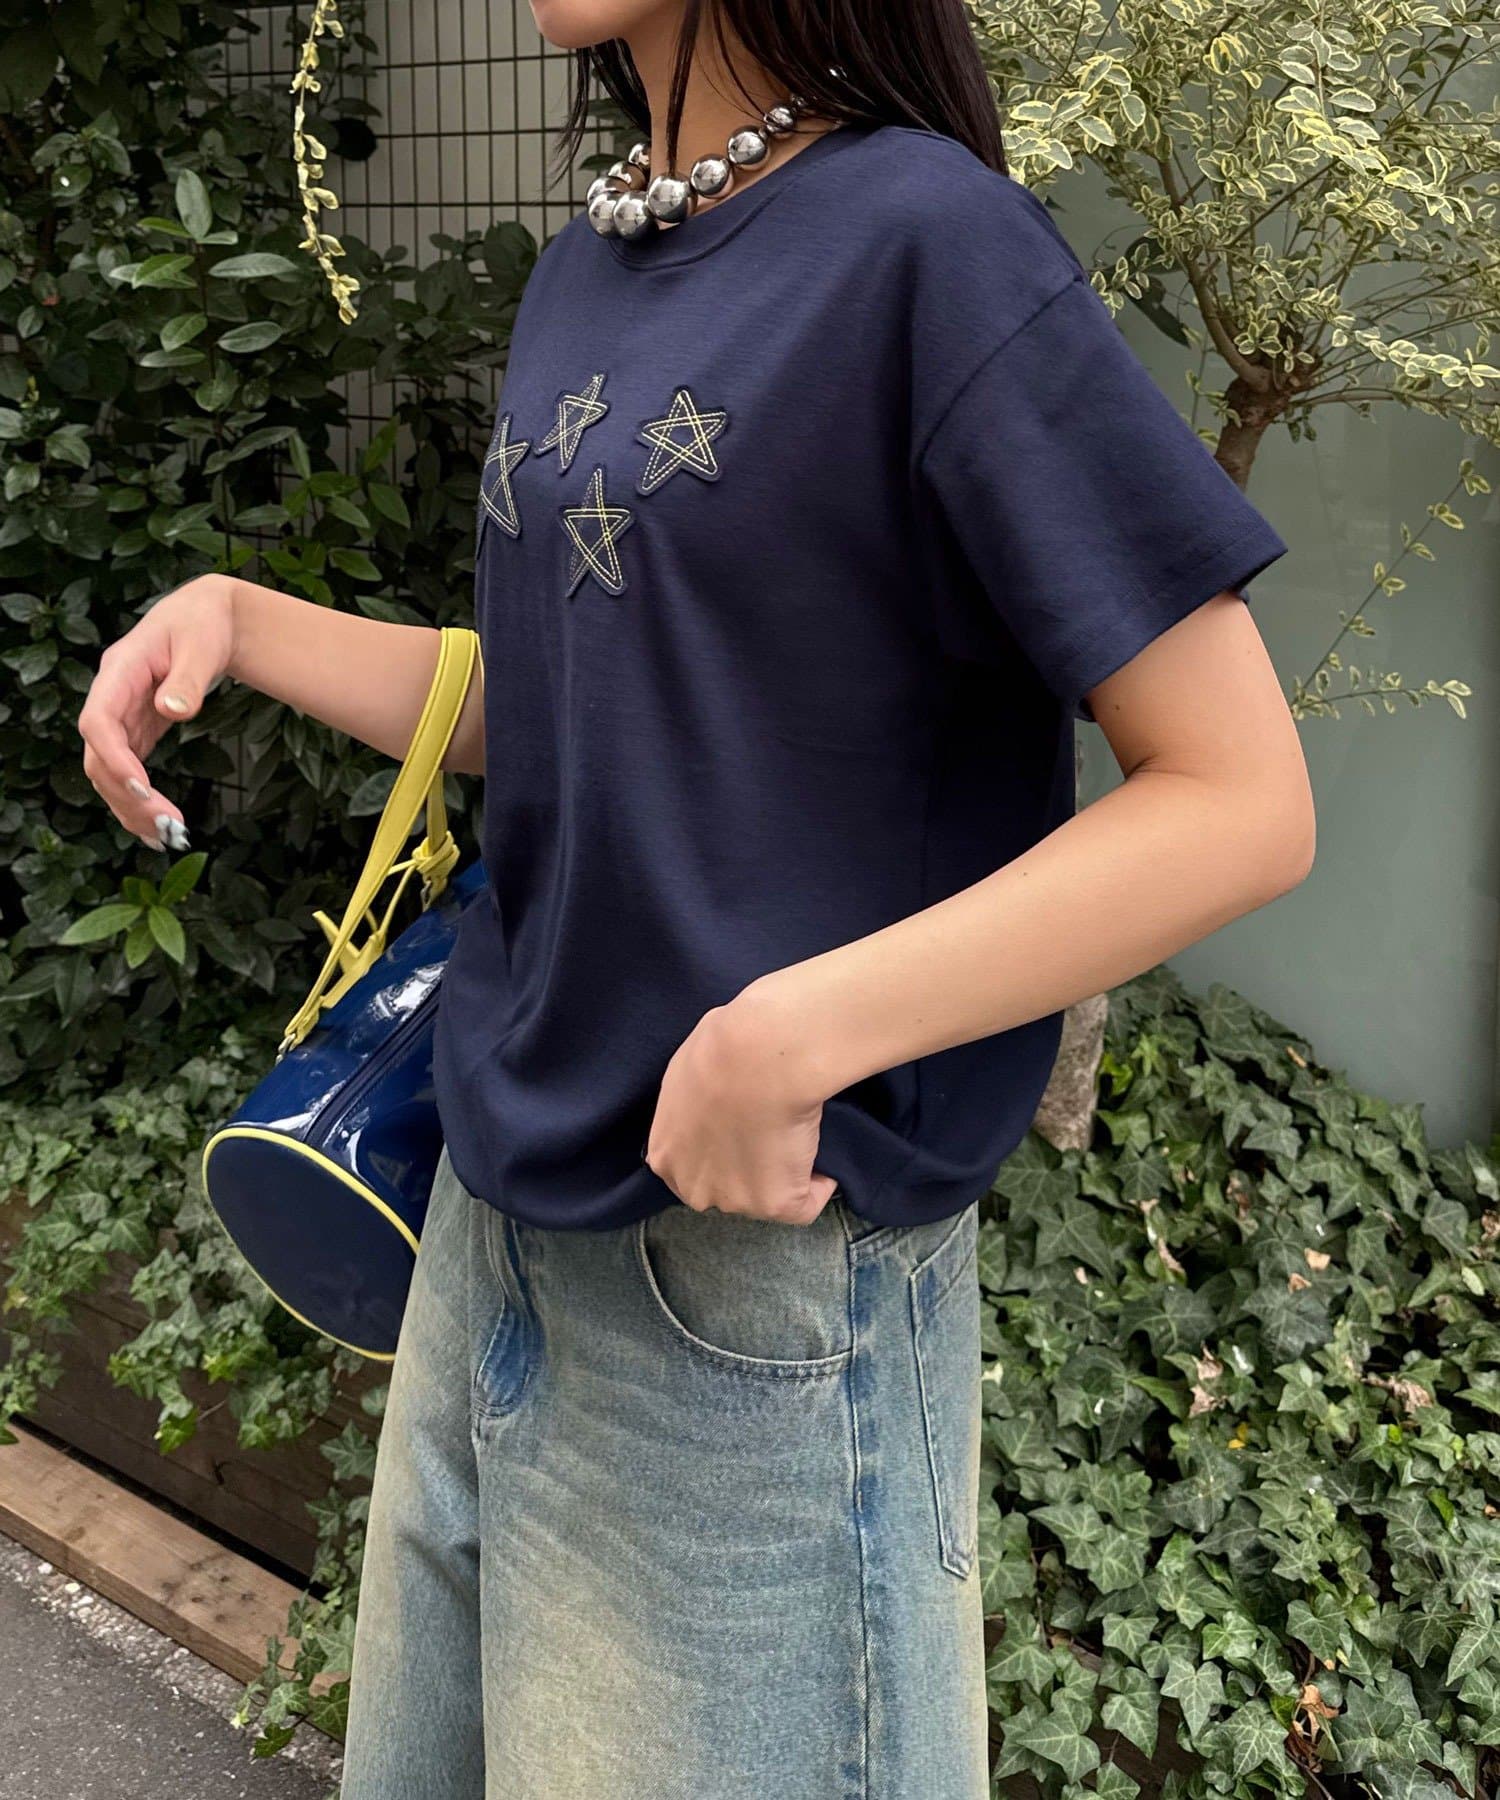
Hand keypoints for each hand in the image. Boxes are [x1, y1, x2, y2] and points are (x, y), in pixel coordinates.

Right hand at [77, 573, 236, 850]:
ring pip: (109, 770)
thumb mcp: (201, 645)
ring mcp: (122, 715)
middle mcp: (112, 697)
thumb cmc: (203, 623)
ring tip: (164, 837)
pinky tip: (158, 825)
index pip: (98, 721)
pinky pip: (128, 770)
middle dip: (126, 795)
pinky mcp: (137, 729)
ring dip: (130, 807)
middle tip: (164, 827)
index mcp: (120, 671)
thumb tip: (173, 710)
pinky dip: (139, 799)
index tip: (141, 789)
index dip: (114, 757)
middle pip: (100, 756)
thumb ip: (188, 679)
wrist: (207, 617)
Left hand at [645, 981, 837, 1223]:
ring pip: (764, 1197)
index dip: (721, 1150)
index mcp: (665, 1156)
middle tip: (771, 1135)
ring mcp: (734, 1201)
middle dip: (747, 1170)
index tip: (742, 1130)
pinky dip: (819, 1186)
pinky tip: (823, 1159)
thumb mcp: (686, 1075)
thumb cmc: (722, 1048)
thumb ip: (692, 1106)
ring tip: (796, 1135)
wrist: (758, 1056)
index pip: (692, 1168)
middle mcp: (693, 1188)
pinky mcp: (776, 1205)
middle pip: (725, 1189)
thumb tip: (716, 1103)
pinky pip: (805, 1205)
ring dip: (781, 1174)